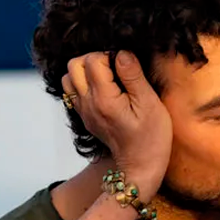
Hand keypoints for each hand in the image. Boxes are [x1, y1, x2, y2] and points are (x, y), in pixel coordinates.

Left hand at [63, 51, 171, 193]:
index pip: (93, 60)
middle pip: (75, 65)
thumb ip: (133, 76)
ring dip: (86, 71)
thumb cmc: (151, 138)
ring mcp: (83, 112)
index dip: (111, 55)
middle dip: (94, 59)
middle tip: (116, 68)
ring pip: (69, 77)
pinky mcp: (84, 117)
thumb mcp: (150, 104)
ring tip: (108, 77)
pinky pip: (73, 91)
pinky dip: (84, 83)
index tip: (127, 66)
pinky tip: (104, 89)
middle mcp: (88, 104)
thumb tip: (122, 52)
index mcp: (104, 99)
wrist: (140, 167)